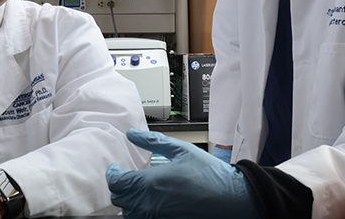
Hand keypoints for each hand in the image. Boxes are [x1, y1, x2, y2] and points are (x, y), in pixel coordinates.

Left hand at [106, 129, 262, 218]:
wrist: (232, 199)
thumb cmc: (210, 175)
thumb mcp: (181, 150)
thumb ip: (153, 141)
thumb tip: (132, 134)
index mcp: (151, 183)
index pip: (116, 182)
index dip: (112, 174)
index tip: (115, 168)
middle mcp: (150, 204)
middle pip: (119, 199)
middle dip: (118, 187)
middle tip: (124, 177)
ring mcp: (158, 217)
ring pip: (129, 213)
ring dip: (127, 202)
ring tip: (134, 190)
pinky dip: (139, 212)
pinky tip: (148, 202)